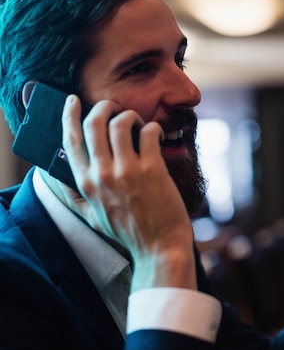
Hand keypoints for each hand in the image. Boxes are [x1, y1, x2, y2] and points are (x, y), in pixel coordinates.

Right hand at [56, 94, 196, 290]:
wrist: (160, 248)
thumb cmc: (129, 234)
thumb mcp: (92, 218)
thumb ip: (74, 198)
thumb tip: (57, 180)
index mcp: (86, 184)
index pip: (69, 140)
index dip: (69, 115)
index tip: (73, 101)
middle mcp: (102, 175)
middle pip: (93, 123)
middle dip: (104, 107)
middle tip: (115, 108)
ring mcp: (127, 171)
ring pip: (121, 123)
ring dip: (130, 116)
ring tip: (139, 125)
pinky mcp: (152, 169)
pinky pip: (149, 132)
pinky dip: (153, 128)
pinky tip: (157, 136)